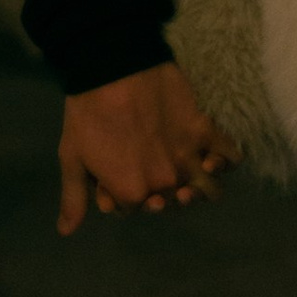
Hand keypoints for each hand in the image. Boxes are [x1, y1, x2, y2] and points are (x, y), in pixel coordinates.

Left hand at [56, 62, 235, 234]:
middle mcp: (165, 184)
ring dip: (200, 189)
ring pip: (208, 191)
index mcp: (133, 193)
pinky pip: (230, 156)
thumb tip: (66, 232)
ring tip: (190, 176)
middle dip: (162, 194)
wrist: (112, 64)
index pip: (136, 208)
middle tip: (150, 170)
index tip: (119, 176)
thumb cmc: (88, 111)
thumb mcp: (73, 155)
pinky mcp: (205, 130)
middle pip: (172, 202)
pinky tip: (213, 156)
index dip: (125, 193)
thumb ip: (74, 197)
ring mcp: (189, 158)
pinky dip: (225, 160)